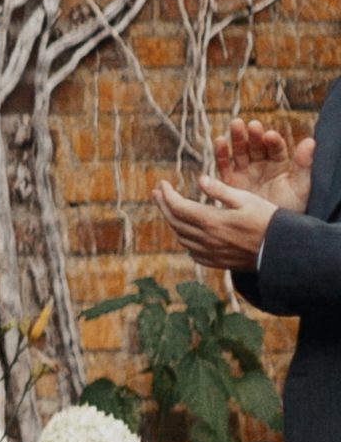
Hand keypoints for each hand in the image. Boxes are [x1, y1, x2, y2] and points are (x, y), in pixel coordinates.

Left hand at [154, 172, 280, 269]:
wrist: (283, 251)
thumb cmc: (268, 221)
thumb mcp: (247, 200)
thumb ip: (220, 191)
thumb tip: (200, 179)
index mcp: (212, 221)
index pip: (178, 207)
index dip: (166, 195)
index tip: (162, 183)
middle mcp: (206, 239)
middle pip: (174, 222)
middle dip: (163, 206)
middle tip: (157, 193)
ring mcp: (210, 253)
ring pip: (181, 237)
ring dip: (173, 221)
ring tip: (170, 209)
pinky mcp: (217, 262)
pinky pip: (192, 251)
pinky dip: (185, 239)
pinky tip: (187, 231)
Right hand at [218, 117, 311, 213]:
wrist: (270, 230)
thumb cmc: (290, 209)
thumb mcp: (301, 187)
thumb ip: (304, 165)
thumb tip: (311, 141)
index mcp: (279, 165)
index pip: (276, 148)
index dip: (272, 141)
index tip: (269, 135)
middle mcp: (261, 165)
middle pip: (256, 145)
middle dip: (252, 135)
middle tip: (249, 124)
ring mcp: (245, 172)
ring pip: (239, 151)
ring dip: (237, 138)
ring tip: (235, 125)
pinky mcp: (230, 181)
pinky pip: (224, 165)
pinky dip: (221, 154)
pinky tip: (219, 141)